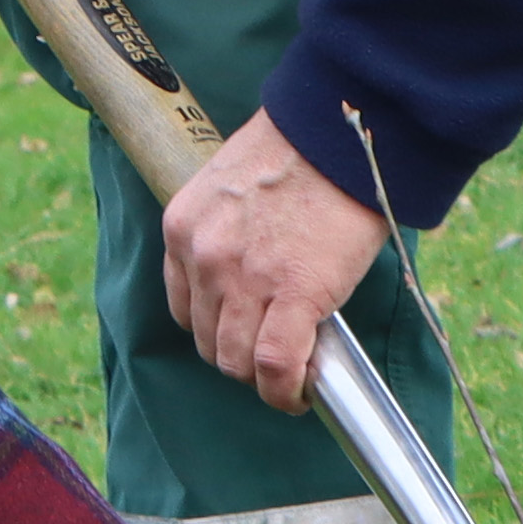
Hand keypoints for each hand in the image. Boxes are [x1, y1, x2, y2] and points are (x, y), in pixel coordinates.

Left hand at [156, 108, 392, 413]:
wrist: (339, 130)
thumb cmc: (300, 149)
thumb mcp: (232, 187)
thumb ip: (228, 233)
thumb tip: (253, 275)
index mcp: (183, 228)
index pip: (184, 308)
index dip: (217, 328)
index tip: (245, 330)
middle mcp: (204, 257)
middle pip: (208, 342)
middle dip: (241, 355)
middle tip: (276, 351)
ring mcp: (244, 280)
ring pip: (237, 362)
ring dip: (263, 377)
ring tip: (292, 374)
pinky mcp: (293, 294)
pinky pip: (277, 366)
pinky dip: (287, 391)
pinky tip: (301, 393)